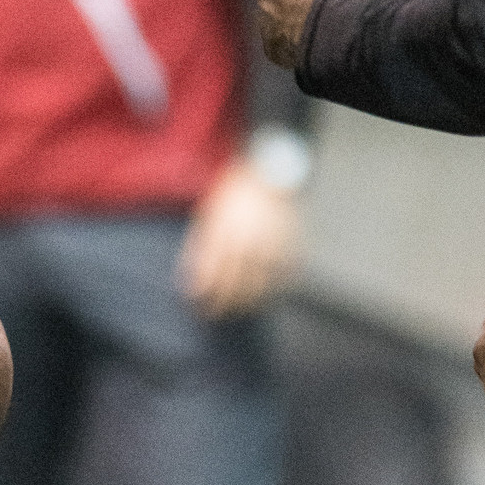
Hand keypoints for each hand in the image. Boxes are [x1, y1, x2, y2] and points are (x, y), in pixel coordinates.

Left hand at [178, 159, 301, 318]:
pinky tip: (266, 296)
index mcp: (225, 234)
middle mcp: (249, 244)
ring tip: (240, 310)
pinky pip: (283, 277)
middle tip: (217, 314)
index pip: (213, 275)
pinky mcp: (292, 246)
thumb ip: (201, 245)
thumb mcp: (210, 213)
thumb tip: (192, 277)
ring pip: (260, 286)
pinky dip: (274, 289)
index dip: (206, 294)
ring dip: (249, 302)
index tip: (200, 305)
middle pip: (235, 285)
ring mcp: (273, 247)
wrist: (272, 170)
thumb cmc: (234, 192)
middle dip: (224, 304)